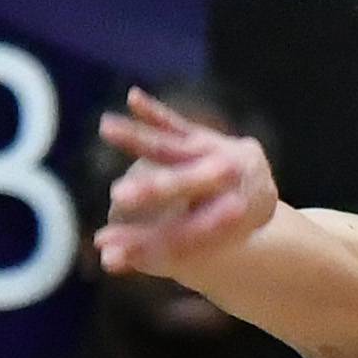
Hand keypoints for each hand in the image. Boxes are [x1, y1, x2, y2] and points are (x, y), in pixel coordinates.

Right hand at [94, 90, 280, 280]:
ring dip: (139, 138)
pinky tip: (133, 98)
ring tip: (106, 127)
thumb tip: (104, 259)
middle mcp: (230, 183)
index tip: (107, 247)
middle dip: (151, 191)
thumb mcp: (186, 250)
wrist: (253, 197)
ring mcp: (219, 153)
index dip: (142, 243)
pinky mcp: (202, 136)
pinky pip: (176, 124)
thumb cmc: (206, 234)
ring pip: (175, 147)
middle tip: (119, 196)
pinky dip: (154, 113)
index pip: (181, 234)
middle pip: (186, 186)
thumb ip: (145, 255)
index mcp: (231, 220)